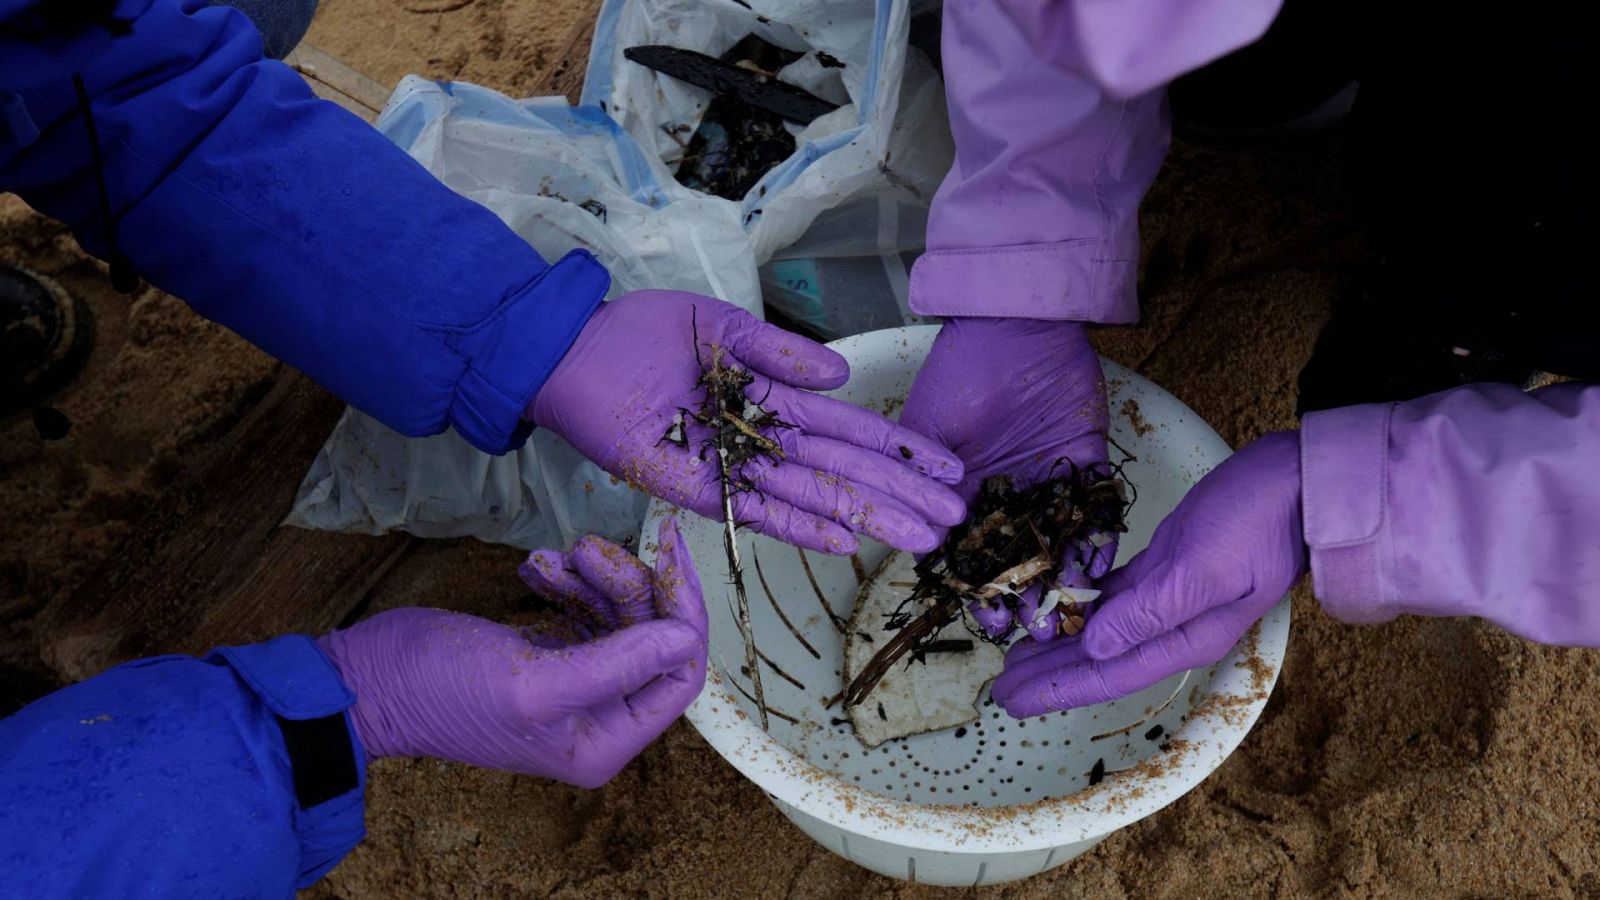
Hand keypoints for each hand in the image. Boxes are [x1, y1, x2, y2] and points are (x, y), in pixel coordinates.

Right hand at [317, 519, 706, 787]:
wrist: (368, 679)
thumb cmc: (441, 691)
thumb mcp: (535, 680)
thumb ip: (616, 664)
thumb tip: (686, 639)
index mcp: (605, 740)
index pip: (679, 674)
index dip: (681, 613)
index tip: (667, 553)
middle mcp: (598, 717)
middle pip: (652, 635)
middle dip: (626, 583)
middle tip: (589, 547)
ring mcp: (575, 683)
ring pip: (619, 613)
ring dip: (593, 575)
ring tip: (555, 557)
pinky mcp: (548, 653)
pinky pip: (584, 606)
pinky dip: (566, 581)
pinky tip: (534, 568)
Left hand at [532, 291, 964, 554]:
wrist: (571, 352)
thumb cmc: (641, 333)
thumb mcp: (720, 327)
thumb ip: (777, 352)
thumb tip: (843, 375)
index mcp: (772, 397)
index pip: (850, 428)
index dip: (898, 449)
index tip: (948, 468)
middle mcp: (760, 439)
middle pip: (842, 469)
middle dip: (898, 494)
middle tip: (953, 519)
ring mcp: (730, 468)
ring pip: (811, 496)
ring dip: (865, 516)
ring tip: (919, 538)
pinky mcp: (692, 488)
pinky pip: (752, 512)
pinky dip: (795, 525)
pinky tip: (842, 538)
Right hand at [900, 317, 1113, 638]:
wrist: (1015, 323)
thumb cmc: (960, 371)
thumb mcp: (926, 430)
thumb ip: (920, 482)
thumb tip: (920, 543)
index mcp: (962, 492)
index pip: (969, 555)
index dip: (978, 590)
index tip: (987, 618)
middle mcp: (1006, 496)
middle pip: (1017, 560)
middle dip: (1026, 598)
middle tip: (1039, 631)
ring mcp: (1047, 483)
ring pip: (1058, 545)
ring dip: (1064, 580)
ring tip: (1071, 615)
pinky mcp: (1086, 465)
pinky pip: (1097, 513)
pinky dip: (1100, 541)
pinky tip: (1102, 571)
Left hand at [991, 431, 1304, 716]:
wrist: (1302, 482)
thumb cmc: (1258, 522)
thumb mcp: (1201, 568)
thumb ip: (1150, 611)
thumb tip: (1097, 647)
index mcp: (1184, 636)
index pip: (1107, 673)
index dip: (1056, 688)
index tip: (1010, 700)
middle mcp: (1174, 625)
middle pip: (1098, 658)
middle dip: (1048, 674)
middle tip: (997, 686)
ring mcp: (1170, 594)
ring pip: (1101, 628)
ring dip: (1060, 641)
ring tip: (1016, 653)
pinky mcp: (1167, 563)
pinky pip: (1114, 594)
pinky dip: (1082, 603)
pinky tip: (1058, 607)